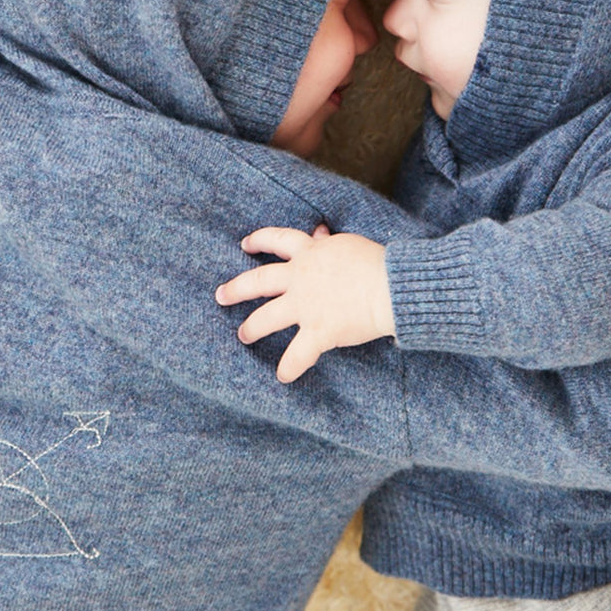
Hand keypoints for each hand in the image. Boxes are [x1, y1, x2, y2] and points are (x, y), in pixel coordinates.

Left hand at [216, 227, 394, 382]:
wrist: (390, 286)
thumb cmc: (378, 263)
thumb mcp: (347, 243)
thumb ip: (327, 243)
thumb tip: (319, 233)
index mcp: (310, 253)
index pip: (277, 240)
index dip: (260, 241)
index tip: (245, 244)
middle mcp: (300, 278)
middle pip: (258, 281)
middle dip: (236, 289)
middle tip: (220, 295)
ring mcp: (306, 306)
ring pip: (267, 318)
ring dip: (252, 328)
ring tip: (242, 335)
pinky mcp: (318, 332)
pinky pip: (297, 355)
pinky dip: (289, 367)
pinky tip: (283, 377)